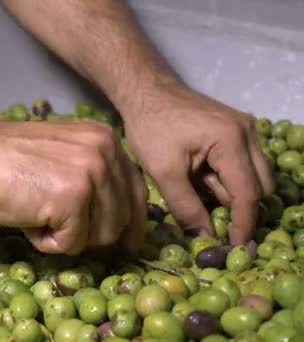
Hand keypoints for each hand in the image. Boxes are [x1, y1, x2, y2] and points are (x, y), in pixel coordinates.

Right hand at [0, 118, 147, 254]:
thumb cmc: (7, 160)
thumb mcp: (64, 159)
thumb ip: (93, 179)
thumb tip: (116, 225)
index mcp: (107, 140)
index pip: (137, 191)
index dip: (132, 223)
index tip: (128, 245)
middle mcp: (106, 151)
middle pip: (120, 220)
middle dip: (87, 232)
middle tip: (50, 218)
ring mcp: (91, 173)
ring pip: (100, 236)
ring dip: (66, 236)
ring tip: (36, 213)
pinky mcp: (73, 197)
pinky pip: (72, 244)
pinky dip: (46, 242)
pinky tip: (28, 219)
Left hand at [122, 85, 273, 243]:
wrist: (144, 91)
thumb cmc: (150, 127)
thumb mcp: (163, 172)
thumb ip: (186, 207)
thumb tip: (206, 237)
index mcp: (232, 141)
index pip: (248, 193)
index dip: (243, 224)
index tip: (237, 248)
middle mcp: (247, 133)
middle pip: (258, 185)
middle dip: (237, 206)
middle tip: (210, 218)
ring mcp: (243, 129)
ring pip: (251, 175)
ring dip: (228, 190)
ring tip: (194, 186)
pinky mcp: (234, 129)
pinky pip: (240, 163)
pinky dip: (224, 177)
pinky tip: (197, 176)